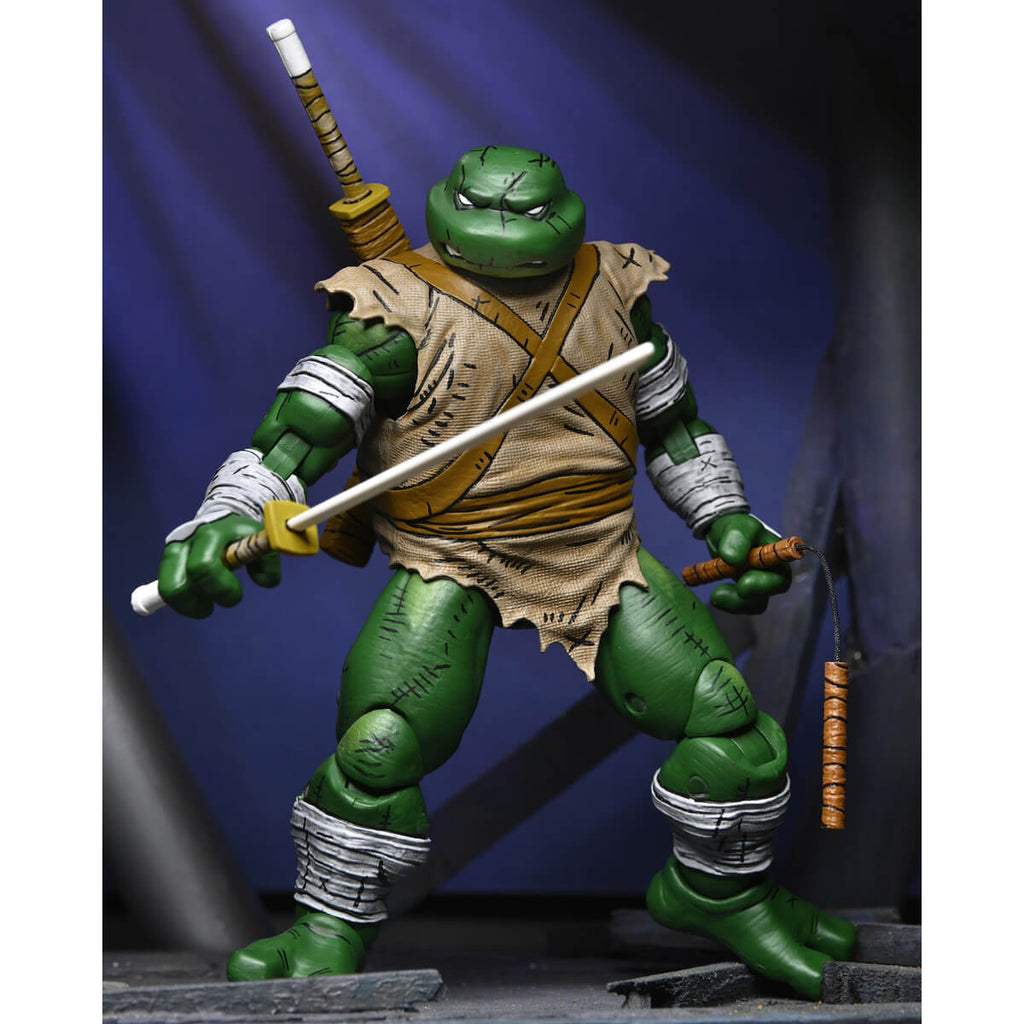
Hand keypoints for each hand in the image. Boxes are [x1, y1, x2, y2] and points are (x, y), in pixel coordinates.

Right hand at [157, 514, 280, 617]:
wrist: (221, 521)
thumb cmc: (242, 536)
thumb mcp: (258, 543)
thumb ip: (267, 563)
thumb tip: (264, 582)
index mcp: (211, 535)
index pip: (204, 567)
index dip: (221, 588)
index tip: (236, 595)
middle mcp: (187, 542)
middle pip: (178, 585)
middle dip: (199, 604)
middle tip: (214, 606)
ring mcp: (173, 551)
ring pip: (167, 591)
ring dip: (187, 606)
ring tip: (204, 605)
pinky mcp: (167, 561)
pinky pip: (165, 590)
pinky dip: (181, 601)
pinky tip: (196, 601)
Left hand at [704, 513, 790, 613]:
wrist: (721, 533)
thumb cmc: (736, 526)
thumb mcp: (737, 526)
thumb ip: (737, 539)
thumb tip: (733, 560)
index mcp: (777, 557)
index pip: (781, 578)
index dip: (765, 585)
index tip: (742, 583)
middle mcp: (772, 573)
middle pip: (768, 594)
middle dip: (749, 595)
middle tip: (723, 592)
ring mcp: (758, 583)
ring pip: (754, 603)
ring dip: (734, 602)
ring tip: (715, 594)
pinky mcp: (744, 591)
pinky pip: (739, 603)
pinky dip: (726, 601)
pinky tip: (715, 593)